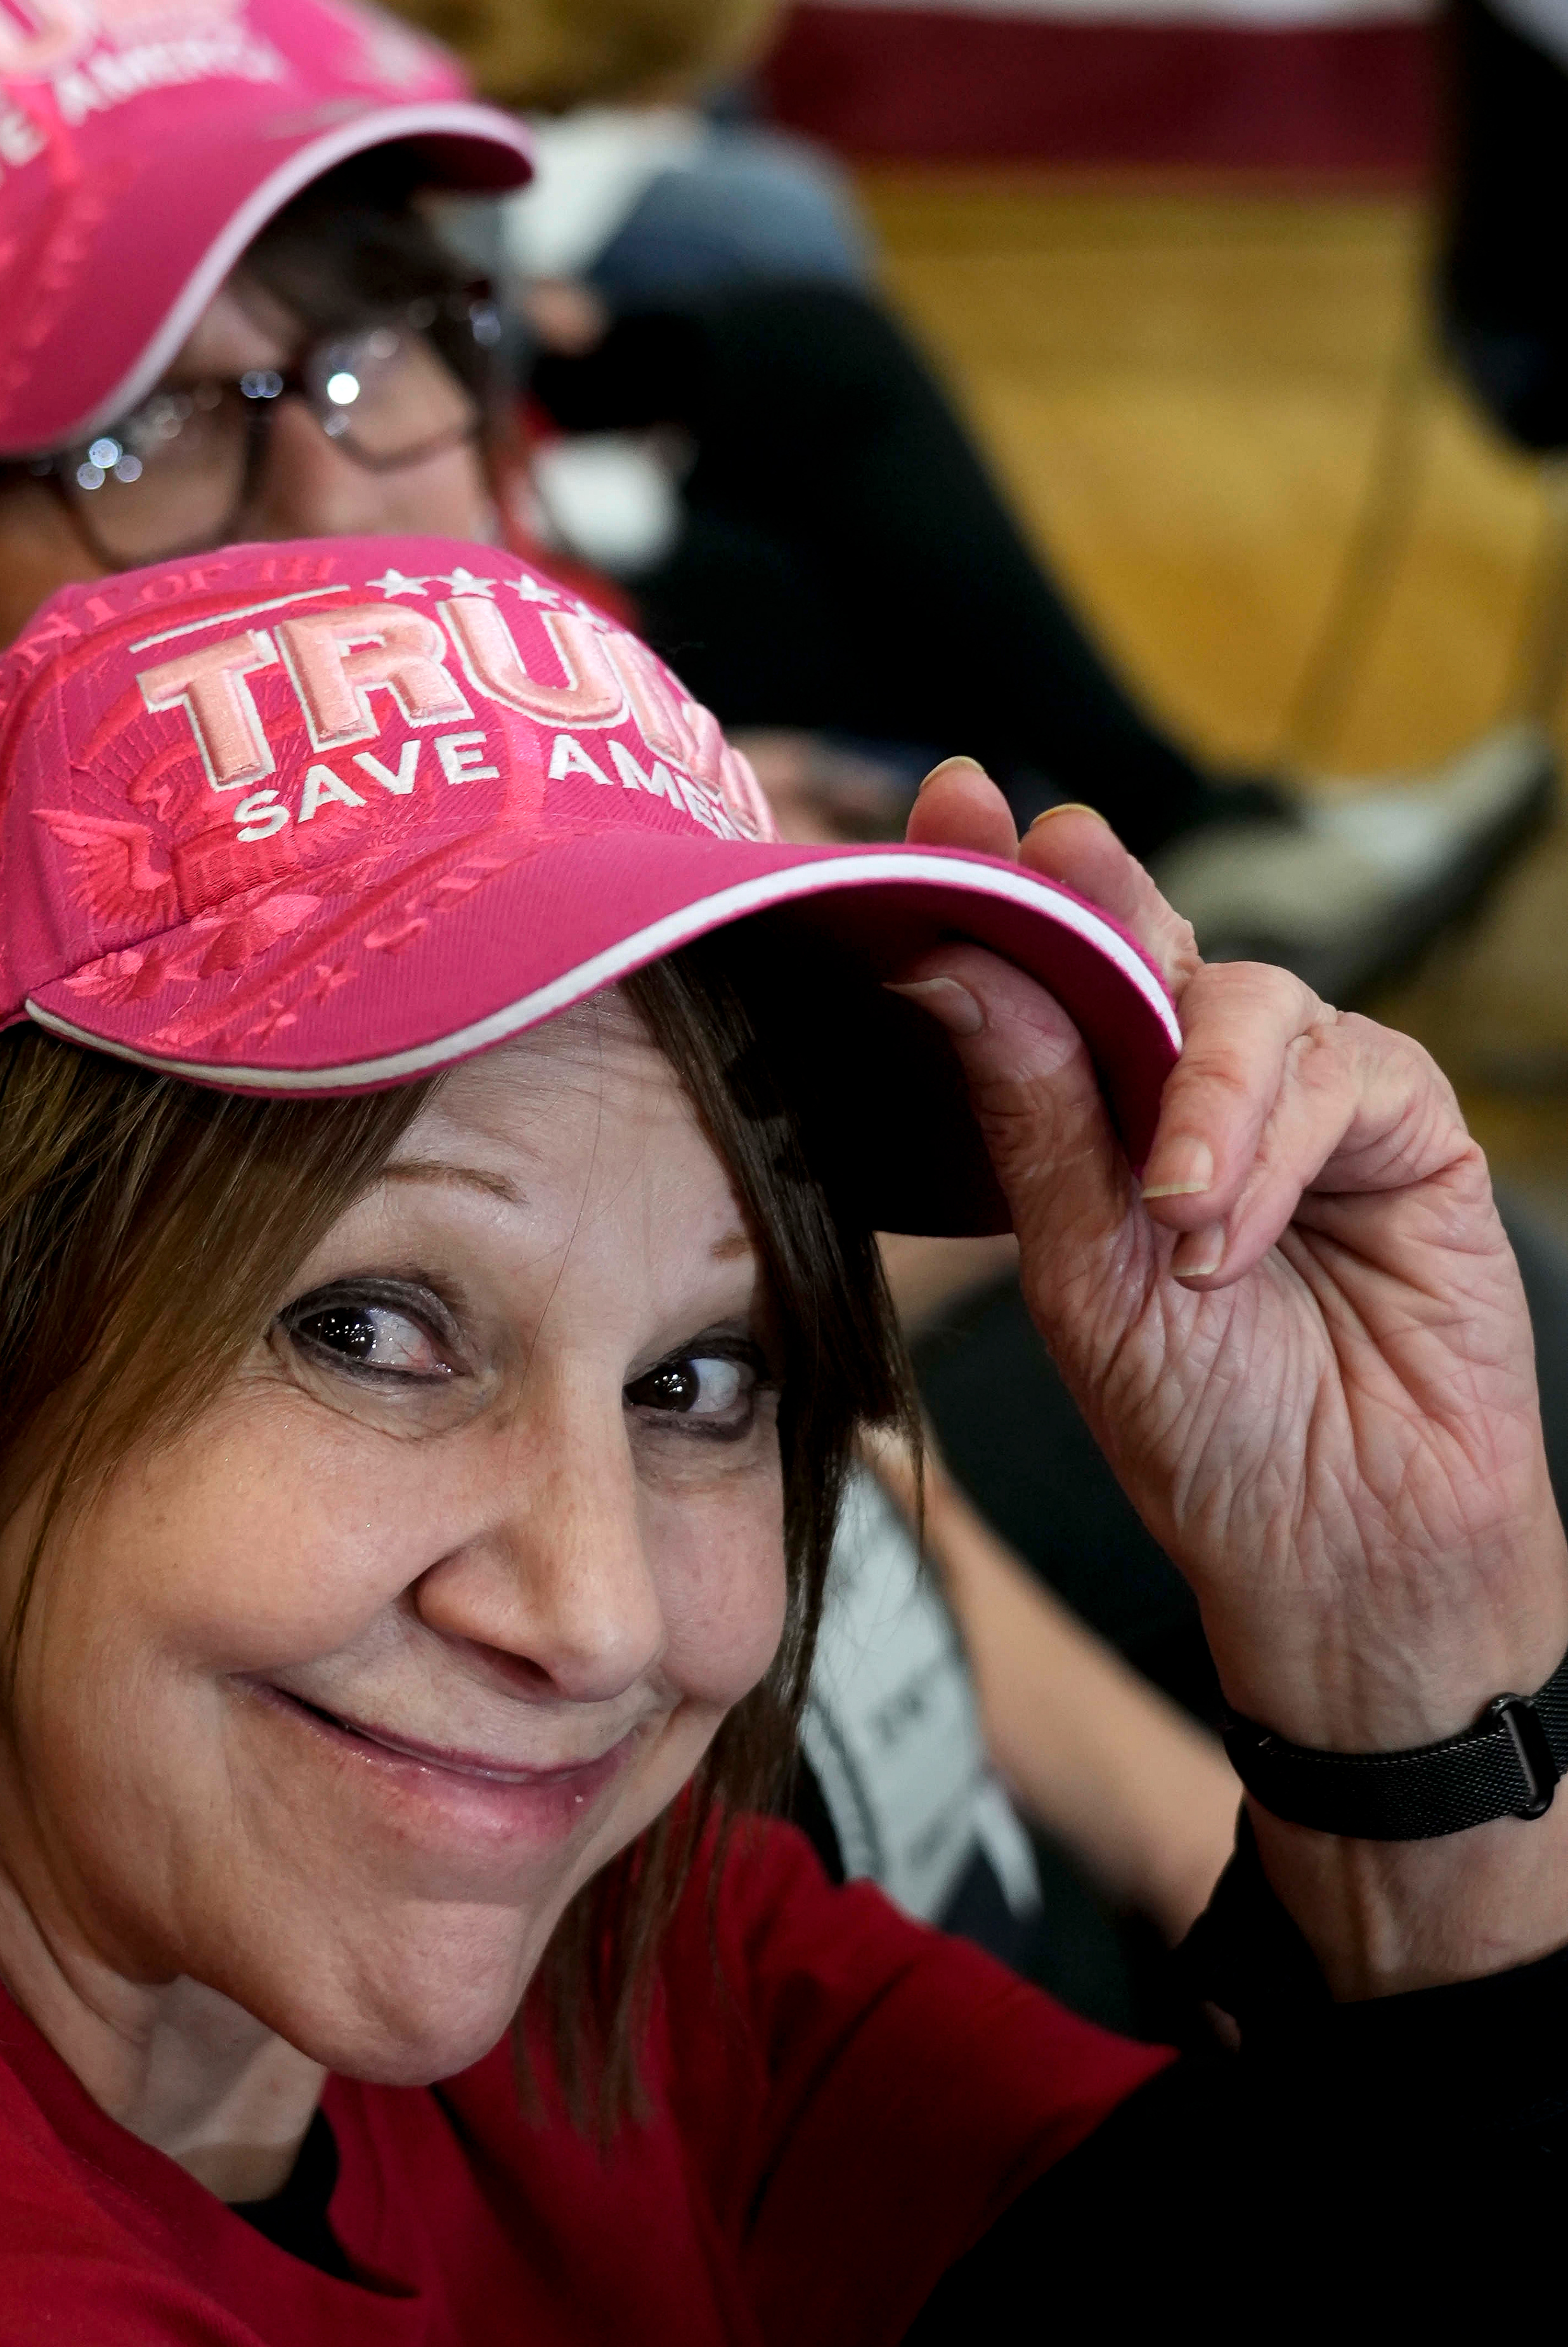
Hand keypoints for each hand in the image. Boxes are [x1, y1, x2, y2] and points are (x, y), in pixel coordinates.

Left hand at [892, 759, 1567, 1994]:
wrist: (1331, 1543)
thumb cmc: (1201, 1423)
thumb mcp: (1076, 1269)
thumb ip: (1032, 1114)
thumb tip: (956, 966)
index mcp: (1092, 1104)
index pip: (1037, 961)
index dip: (990, 876)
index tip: (942, 803)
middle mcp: (1190, 1077)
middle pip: (1139, 931)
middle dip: (1089, 887)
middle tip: (1048, 853)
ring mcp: (1299, 1092)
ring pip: (1243, 999)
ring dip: (1199, 1100)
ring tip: (1174, 1222)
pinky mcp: (1403, 1119)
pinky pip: (1340, 1071)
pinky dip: (1271, 1148)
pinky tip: (1229, 1235)